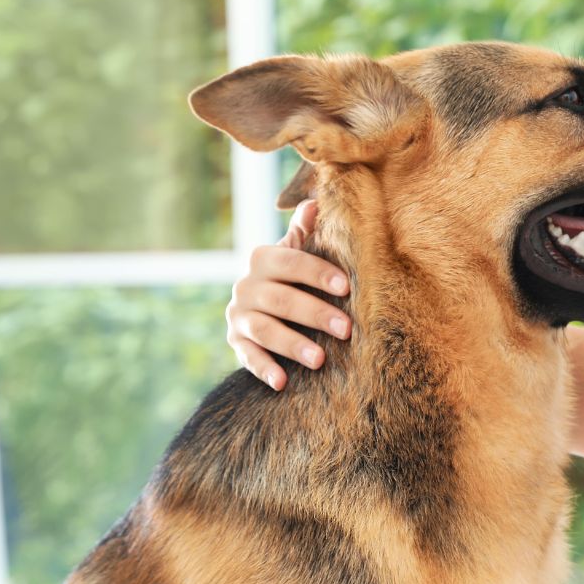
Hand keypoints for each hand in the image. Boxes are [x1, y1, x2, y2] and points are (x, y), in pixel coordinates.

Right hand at [226, 199, 351, 390]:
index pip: (291, 262)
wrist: (259, 304)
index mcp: (263, 258)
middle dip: (315, 314)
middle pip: (281, 299)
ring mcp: (239, 315)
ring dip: (292, 344)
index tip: (346, 287)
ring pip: (265, 329)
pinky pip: (247, 356)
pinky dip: (264, 369)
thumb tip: (317, 200)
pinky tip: (282, 382)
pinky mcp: (236, 342)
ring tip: (320, 360)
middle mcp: (246, 285)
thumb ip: (306, 230)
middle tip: (347, 330)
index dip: (318, 273)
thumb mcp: (297, 251)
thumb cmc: (292, 276)